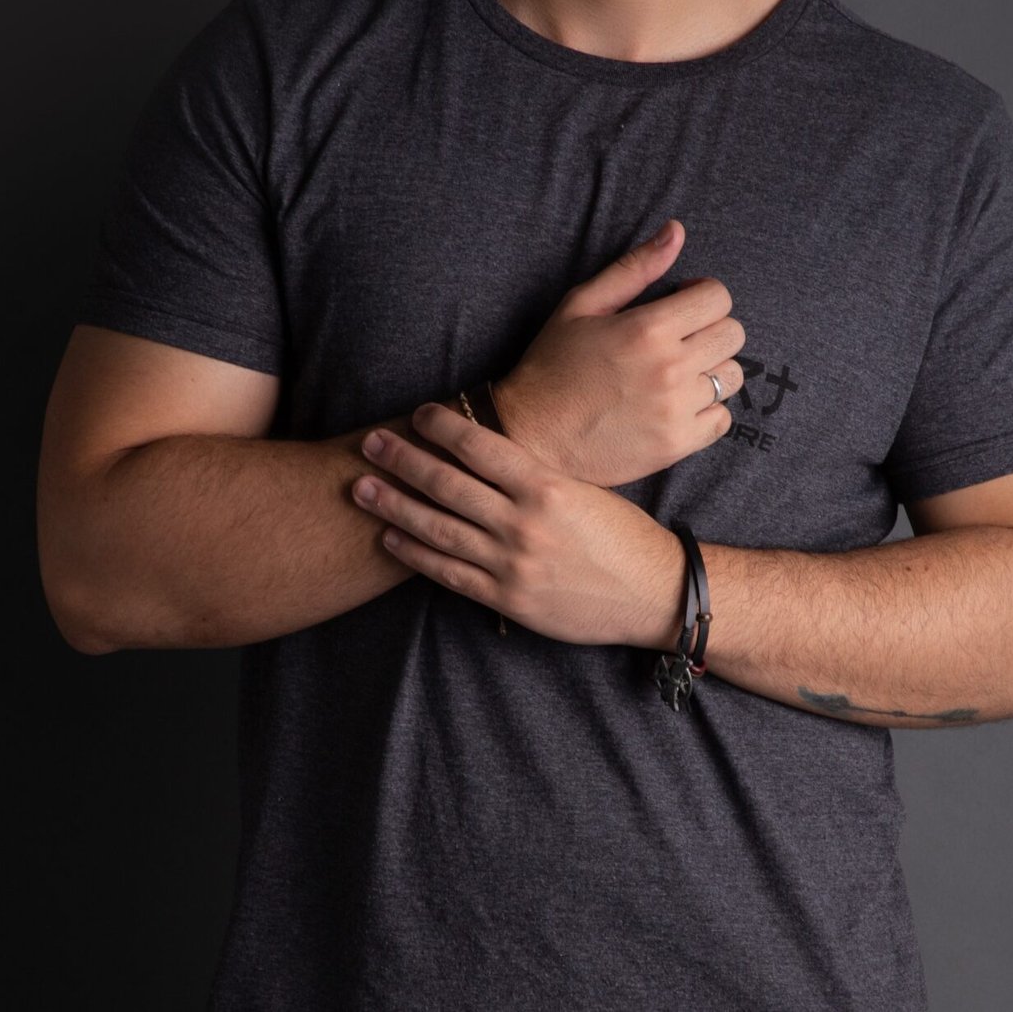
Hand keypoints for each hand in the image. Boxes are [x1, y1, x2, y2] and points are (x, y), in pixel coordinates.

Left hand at [350, 402, 684, 649]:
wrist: (652, 592)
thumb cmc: (623, 533)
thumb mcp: (584, 488)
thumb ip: (534, 474)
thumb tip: (485, 450)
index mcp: (546, 486)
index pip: (480, 446)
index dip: (442, 426)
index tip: (417, 412)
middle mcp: (524, 523)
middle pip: (447, 485)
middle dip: (402, 461)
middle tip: (369, 442)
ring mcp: (512, 564)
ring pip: (438, 529)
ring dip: (394, 506)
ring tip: (360, 487)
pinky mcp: (507, 599)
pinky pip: (449, 573)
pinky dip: (415, 554)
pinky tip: (390, 537)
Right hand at [492, 219, 745, 487]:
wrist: (531, 436)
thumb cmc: (553, 364)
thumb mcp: (582, 305)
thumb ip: (635, 267)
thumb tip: (676, 230)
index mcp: (648, 328)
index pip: (717, 298)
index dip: (701, 295)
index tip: (679, 304)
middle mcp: (669, 369)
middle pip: (733, 335)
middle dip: (710, 328)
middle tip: (678, 338)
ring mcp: (676, 410)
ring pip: (732, 377)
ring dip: (710, 370)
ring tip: (675, 373)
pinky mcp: (677, 445)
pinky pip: (722, 419)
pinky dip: (706, 410)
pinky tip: (674, 404)